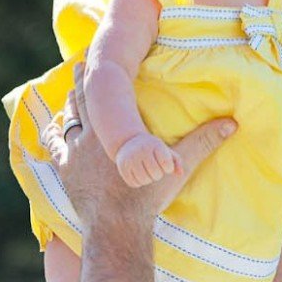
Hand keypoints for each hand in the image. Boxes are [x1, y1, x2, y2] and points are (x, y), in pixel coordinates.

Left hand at [41, 63, 236, 225]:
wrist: (115, 226)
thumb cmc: (146, 196)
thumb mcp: (178, 167)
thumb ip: (203, 142)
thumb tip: (231, 123)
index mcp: (115, 128)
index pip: (102, 92)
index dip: (97, 72)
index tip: (95, 55)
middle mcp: (91, 134)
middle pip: (82, 99)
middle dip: (81, 80)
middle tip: (81, 63)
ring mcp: (75, 153)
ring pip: (68, 119)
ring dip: (69, 103)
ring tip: (70, 90)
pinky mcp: (66, 171)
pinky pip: (55, 147)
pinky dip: (52, 135)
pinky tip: (50, 128)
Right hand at [115, 133, 182, 187]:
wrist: (128, 142)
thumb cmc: (152, 149)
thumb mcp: (165, 151)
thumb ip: (176, 162)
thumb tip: (180, 174)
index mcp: (155, 145)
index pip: (166, 164)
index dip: (168, 168)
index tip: (165, 164)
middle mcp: (141, 150)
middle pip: (156, 174)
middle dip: (158, 174)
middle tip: (155, 168)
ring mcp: (130, 159)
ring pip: (145, 180)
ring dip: (148, 179)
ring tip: (147, 171)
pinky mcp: (122, 168)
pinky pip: (134, 183)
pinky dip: (139, 182)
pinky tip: (138, 173)